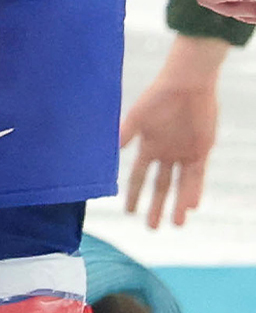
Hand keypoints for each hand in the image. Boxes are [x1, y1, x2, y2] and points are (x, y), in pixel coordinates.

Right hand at [121, 35, 227, 226]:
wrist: (187, 84)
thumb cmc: (159, 96)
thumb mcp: (137, 115)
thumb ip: (126, 133)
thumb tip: (112, 149)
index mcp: (147, 146)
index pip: (138, 176)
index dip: (133, 194)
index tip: (128, 211)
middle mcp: (165, 153)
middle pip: (160, 187)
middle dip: (155, 207)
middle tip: (151, 228)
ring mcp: (183, 154)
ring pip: (180, 186)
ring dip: (178, 205)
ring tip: (176, 224)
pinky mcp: (201, 151)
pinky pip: (197, 176)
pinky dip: (194, 190)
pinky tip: (191, 205)